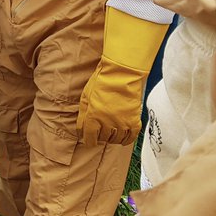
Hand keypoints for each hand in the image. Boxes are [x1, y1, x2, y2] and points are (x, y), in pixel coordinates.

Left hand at [76, 8, 169, 145]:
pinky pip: (130, 137)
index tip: (89, 139)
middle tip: (100, 131)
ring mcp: (121, 123)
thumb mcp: (85, 98)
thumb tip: (82, 129)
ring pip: (115, 140)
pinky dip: (126, 140)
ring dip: (112, 138)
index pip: (89, 138)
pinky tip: (122, 138)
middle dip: (100, 136)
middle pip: (103, 139)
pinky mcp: (134, 121)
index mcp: (93, 118)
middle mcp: (107, 124)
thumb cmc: (101, 83)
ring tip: (110, 132)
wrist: (121, 74)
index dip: (88, 140)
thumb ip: (83, 115)